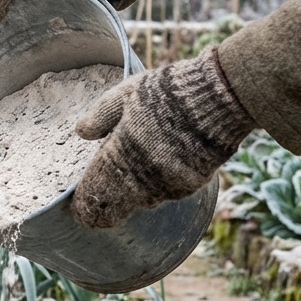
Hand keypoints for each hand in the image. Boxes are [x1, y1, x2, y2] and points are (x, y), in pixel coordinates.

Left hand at [72, 47, 254, 227]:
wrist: (219, 98)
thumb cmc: (168, 91)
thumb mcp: (127, 93)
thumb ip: (100, 114)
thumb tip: (80, 131)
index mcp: (120, 154)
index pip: (96, 192)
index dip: (86, 205)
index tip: (80, 209)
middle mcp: (142, 177)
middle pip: (118, 205)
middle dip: (107, 207)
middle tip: (99, 209)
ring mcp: (168, 184)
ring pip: (143, 201)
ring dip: (133, 196)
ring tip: (128, 185)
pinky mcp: (192, 184)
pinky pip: (168, 193)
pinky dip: (159, 187)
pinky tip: (157, 173)